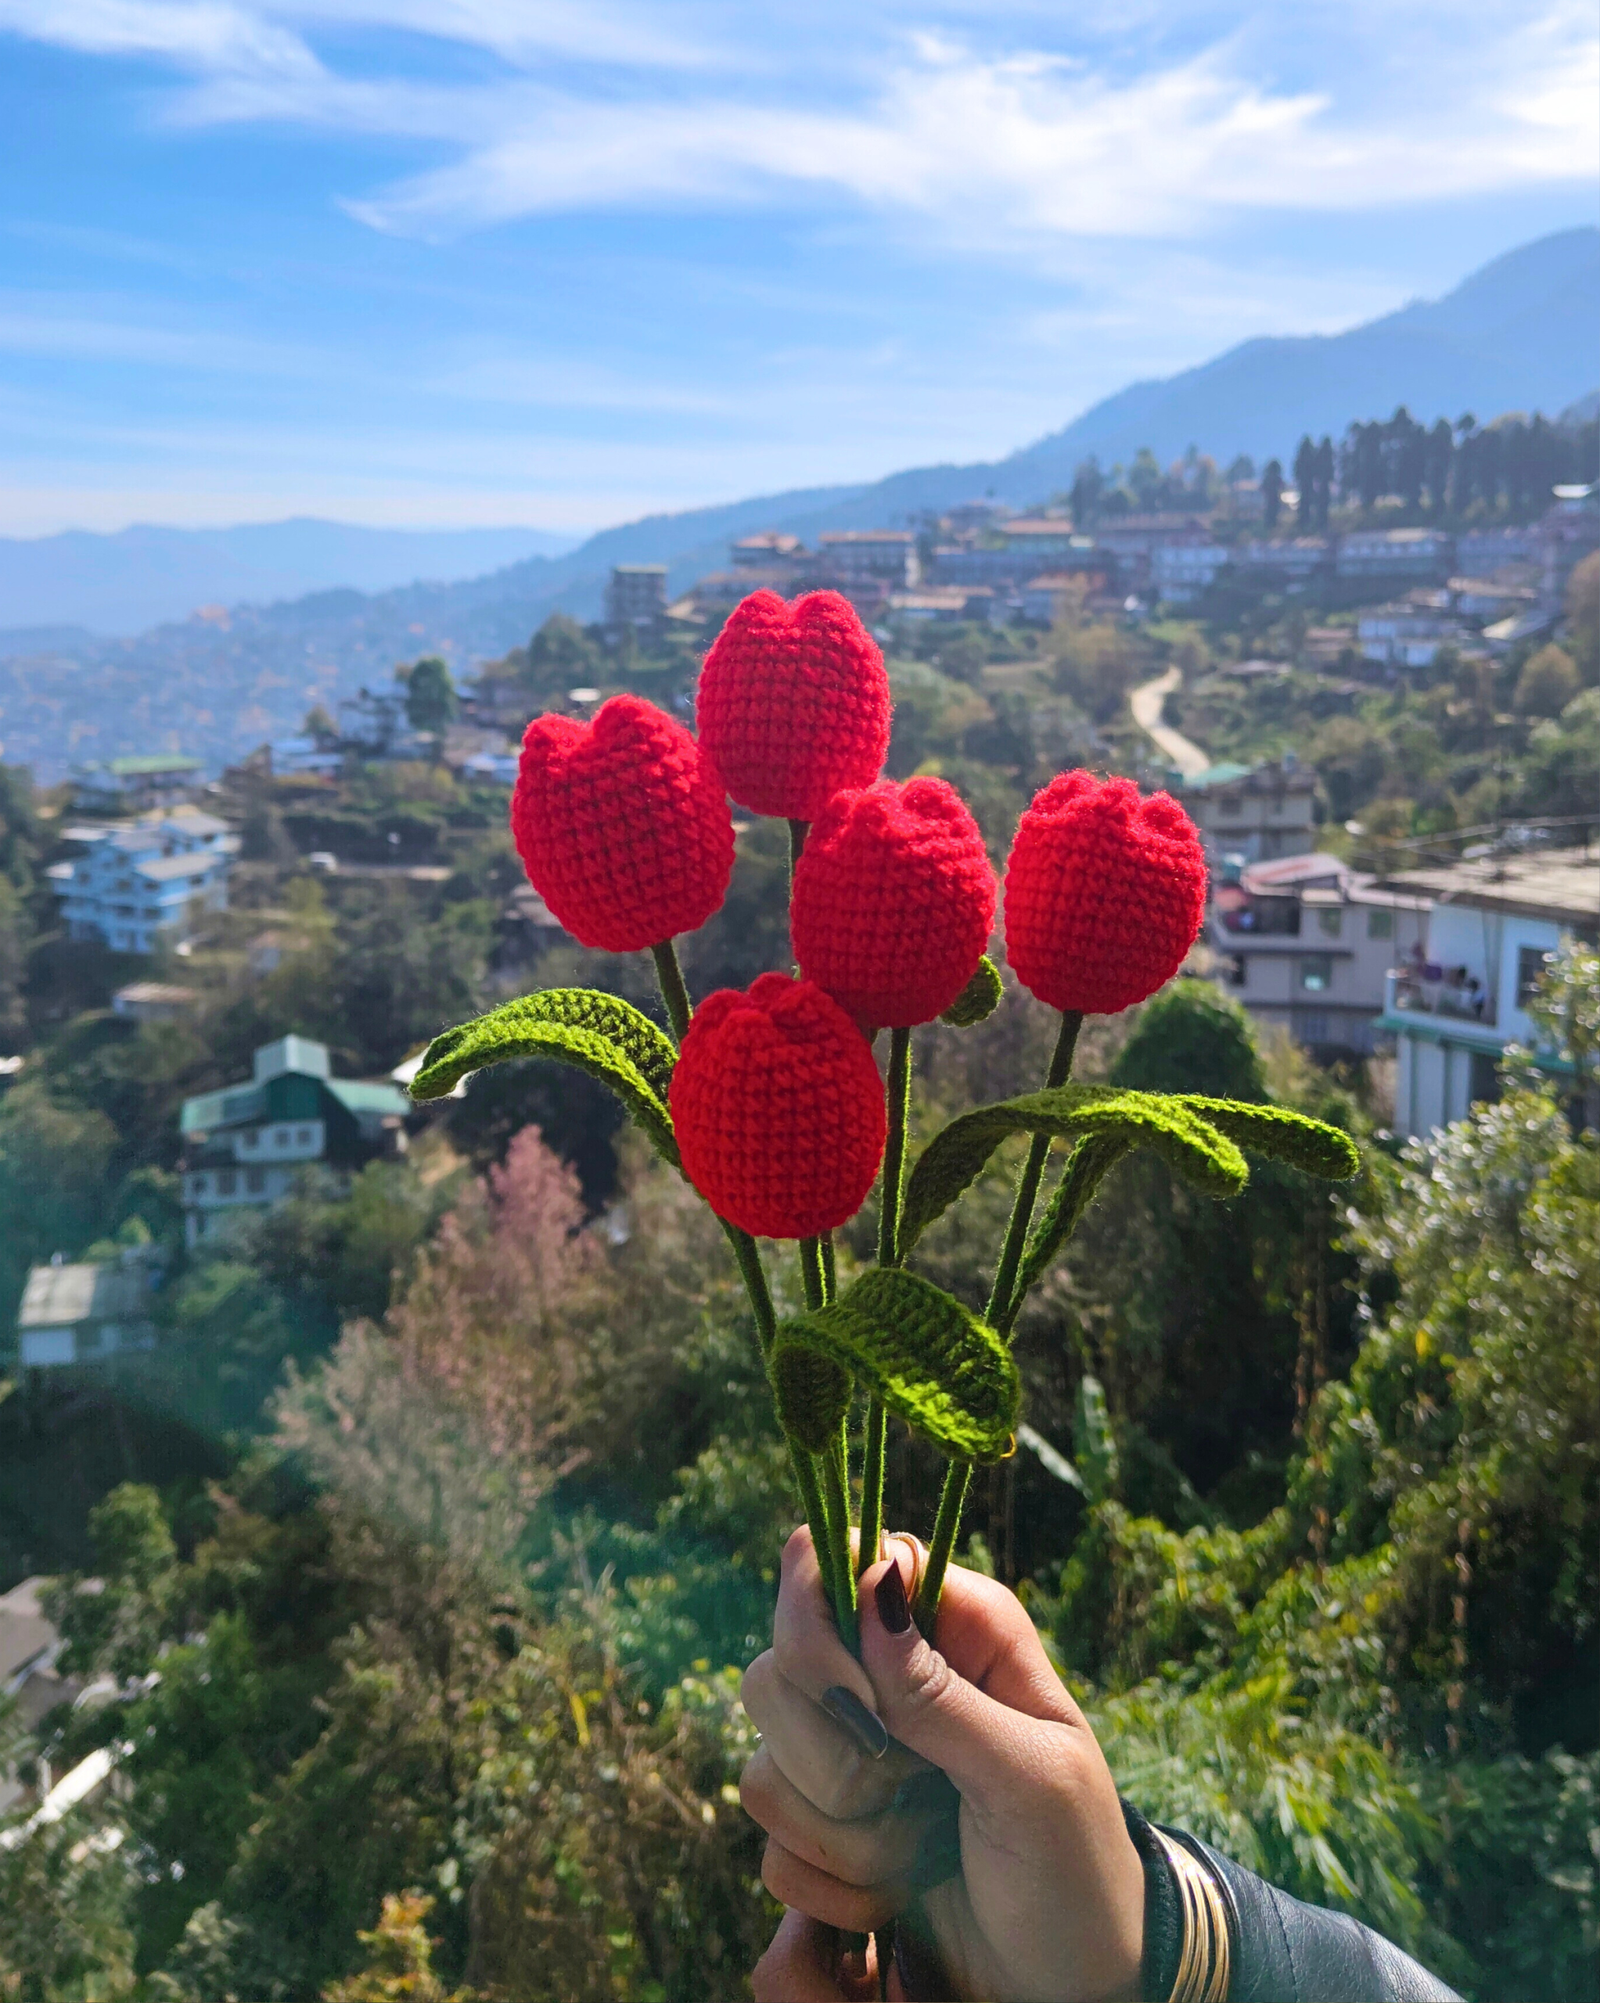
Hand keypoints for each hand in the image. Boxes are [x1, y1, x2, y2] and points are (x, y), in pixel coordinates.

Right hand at [741, 1528, 1144, 2002]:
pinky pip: (771, 1847)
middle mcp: (889, 1676)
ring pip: (765, 1764)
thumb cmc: (1076, 1869)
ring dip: (846, 1834)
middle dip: (838, 1755)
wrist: (1071, 1984)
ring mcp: (850, 1754)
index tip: (861, 1701)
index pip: (837, 1560)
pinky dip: (832, 1888)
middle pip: (778, 1665)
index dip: (819, 1624)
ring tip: (923, 1850)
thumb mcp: (1030, 1777)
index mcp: (956, 1628)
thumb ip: (942, 1691)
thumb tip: (873, 1577)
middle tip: (917, 1789)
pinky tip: (896, 1895)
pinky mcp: (825, 1831)